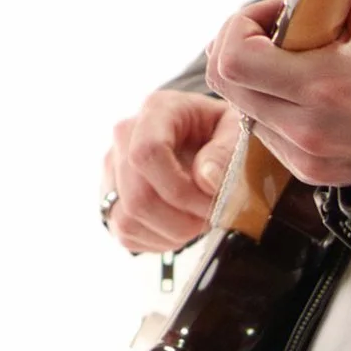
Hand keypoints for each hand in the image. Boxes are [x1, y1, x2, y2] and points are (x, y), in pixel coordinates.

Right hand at [102, 82, 235, 254]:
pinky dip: (159, 240)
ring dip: (172, 233)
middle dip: (181, 220)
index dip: (181, 190)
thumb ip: (227, 152)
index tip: (212, 204)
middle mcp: (126, 136)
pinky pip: (125, 232)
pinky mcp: (112, 196)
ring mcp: (114, 167)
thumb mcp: (239, 131)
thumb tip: (207, 180)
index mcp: (159, 110)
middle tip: (211, 218)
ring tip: (198, 221)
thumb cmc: (225, 132)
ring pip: (128, 219)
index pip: (147, 153)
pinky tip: (181, 226)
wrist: (210, 138)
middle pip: (138, 196)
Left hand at [204, 0, 350, 193]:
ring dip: (258, 79)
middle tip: (277, 34)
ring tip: (301, 64)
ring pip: (244, 109)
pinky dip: (277, 107)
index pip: (232, 59)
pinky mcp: (313, 173)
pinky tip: (312, 95)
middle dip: (240, 48)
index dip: (237, 27)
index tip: (270, 16)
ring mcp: (309, 156)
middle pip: (227, 85)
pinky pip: (268, 134)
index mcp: (324, 85)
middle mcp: (309, 128)